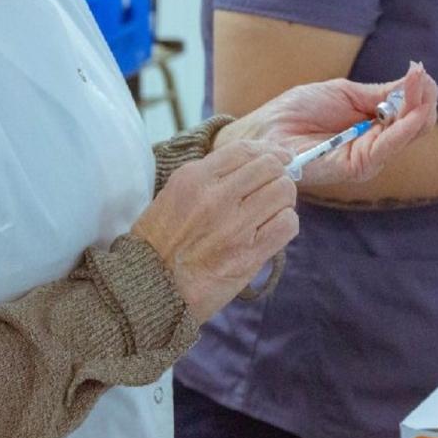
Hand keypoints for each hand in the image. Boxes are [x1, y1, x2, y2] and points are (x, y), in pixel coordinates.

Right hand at [132, 141, 298, 322]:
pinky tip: (274, 228)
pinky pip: (287, 224)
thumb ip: (210, 177)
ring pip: (283, 192)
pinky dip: (286, 223)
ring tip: (273, 210)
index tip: (279, 156)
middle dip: (279, 174)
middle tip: (275, 187)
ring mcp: (234, 226)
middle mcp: (216, 197)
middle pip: (270, 167)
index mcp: (194, 178)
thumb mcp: (174, 194)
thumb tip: (254, 163)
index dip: (269, 150)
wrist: (150, 288)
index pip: (245, 150)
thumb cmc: (161, 242)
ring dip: (284, 199)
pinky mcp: (249, 254)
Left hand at [216, 62, 437, 184]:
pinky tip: (411, 110)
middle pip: (416, 125)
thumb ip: (380, 93)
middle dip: (423, 97)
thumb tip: (417, 78)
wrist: (266, 130)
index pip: (411, 113)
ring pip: (407, 135)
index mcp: (374, 127)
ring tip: (419, 84)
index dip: (420, 92)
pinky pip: (387, 148)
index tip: (419, 71)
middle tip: (419, 75)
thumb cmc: (299, 111)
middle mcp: (376, 146)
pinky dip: (403, 128)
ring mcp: (369, 158)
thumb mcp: (346, 93)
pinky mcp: (357, 167)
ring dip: (417, 107)